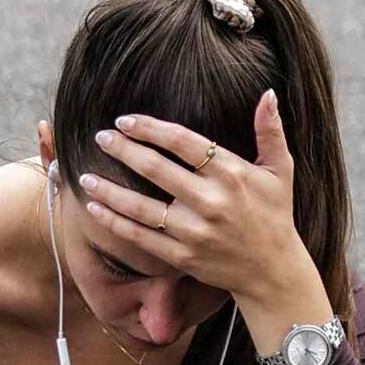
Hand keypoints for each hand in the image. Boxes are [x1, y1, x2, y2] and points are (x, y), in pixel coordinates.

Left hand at [77, 91, 325, 341]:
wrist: (272, 271)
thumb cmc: (275, 214)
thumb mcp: (281, 170)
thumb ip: (271, 130)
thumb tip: (268, 93)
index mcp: (230, 174)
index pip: (181, 141)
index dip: (149, 128)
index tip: (125, 120)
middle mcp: (210, 201)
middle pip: (154, 168)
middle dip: (122, 149)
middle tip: (100, 137)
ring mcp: (194, 231)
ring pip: (140, 206)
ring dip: (108, 189)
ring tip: (84, 175)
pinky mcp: (182, 256)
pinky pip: (139, 237)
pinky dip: (113, 221)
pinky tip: (94, 207)